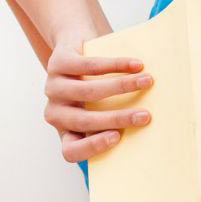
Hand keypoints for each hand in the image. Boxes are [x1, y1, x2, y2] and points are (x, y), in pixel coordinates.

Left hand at [43, 40, 152, 162]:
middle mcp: (55, 113)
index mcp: (65, 133)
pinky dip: (116, 65)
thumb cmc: (94, 90)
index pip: (71, 151)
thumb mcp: (98, 112)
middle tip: (145, 116)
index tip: (117, 137)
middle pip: (84, 121)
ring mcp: (53, 88)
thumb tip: (147, 127)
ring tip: (147, 81)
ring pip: (89, 92)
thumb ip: (112, 125)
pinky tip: (136, 65)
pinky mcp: (58, 63)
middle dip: (118, 118)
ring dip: (123, 86)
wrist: (71, 51)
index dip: (92, 147)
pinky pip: (89, 66)